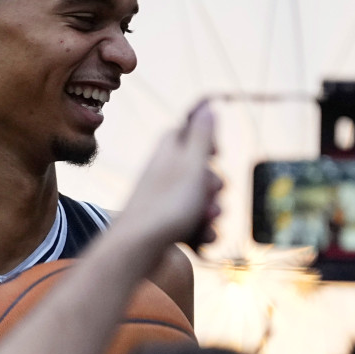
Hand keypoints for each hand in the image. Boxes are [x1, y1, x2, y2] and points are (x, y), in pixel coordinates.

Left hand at [118, 98, 221, 250]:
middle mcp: (165, 174)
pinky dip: (202, 230)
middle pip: (201, 170)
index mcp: (168, 152)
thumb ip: (201, 135)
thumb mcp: (191, 163)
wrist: (138, 248)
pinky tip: (201, 238)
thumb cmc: (167, 203)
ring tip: (205, 219)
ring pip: (202, 200)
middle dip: (214, 185)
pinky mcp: (168, 225)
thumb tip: (207, 105)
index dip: (206, 140)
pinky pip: (195, 223)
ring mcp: (166, 200)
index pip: (186, 132)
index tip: (216, 152)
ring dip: (212, 211)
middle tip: (207, 194)